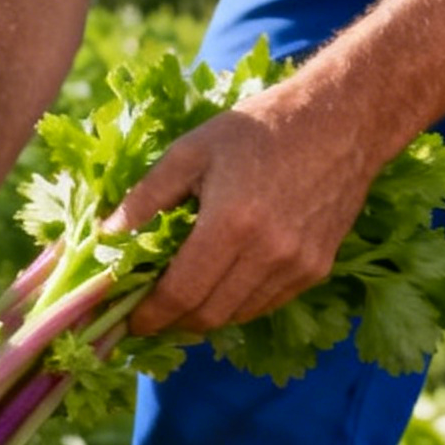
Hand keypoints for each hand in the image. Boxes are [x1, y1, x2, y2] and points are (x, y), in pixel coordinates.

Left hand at [116, 78, 378, 336]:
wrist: (339, 122)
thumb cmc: (256, 129)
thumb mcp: (189, 152)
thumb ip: (145, 198)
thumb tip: (106, 237)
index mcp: (231, 223)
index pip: (182, 293)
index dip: (151, 315)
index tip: (128, 322)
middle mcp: (270, 253)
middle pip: (210, 314)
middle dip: (172, 322)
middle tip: (146, 314)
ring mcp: (299, 265)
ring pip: (239, 314)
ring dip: (204, 316)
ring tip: (176, 301)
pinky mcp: (319, 268)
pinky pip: (268, 303)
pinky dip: (237, 305)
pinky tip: (217, 286)